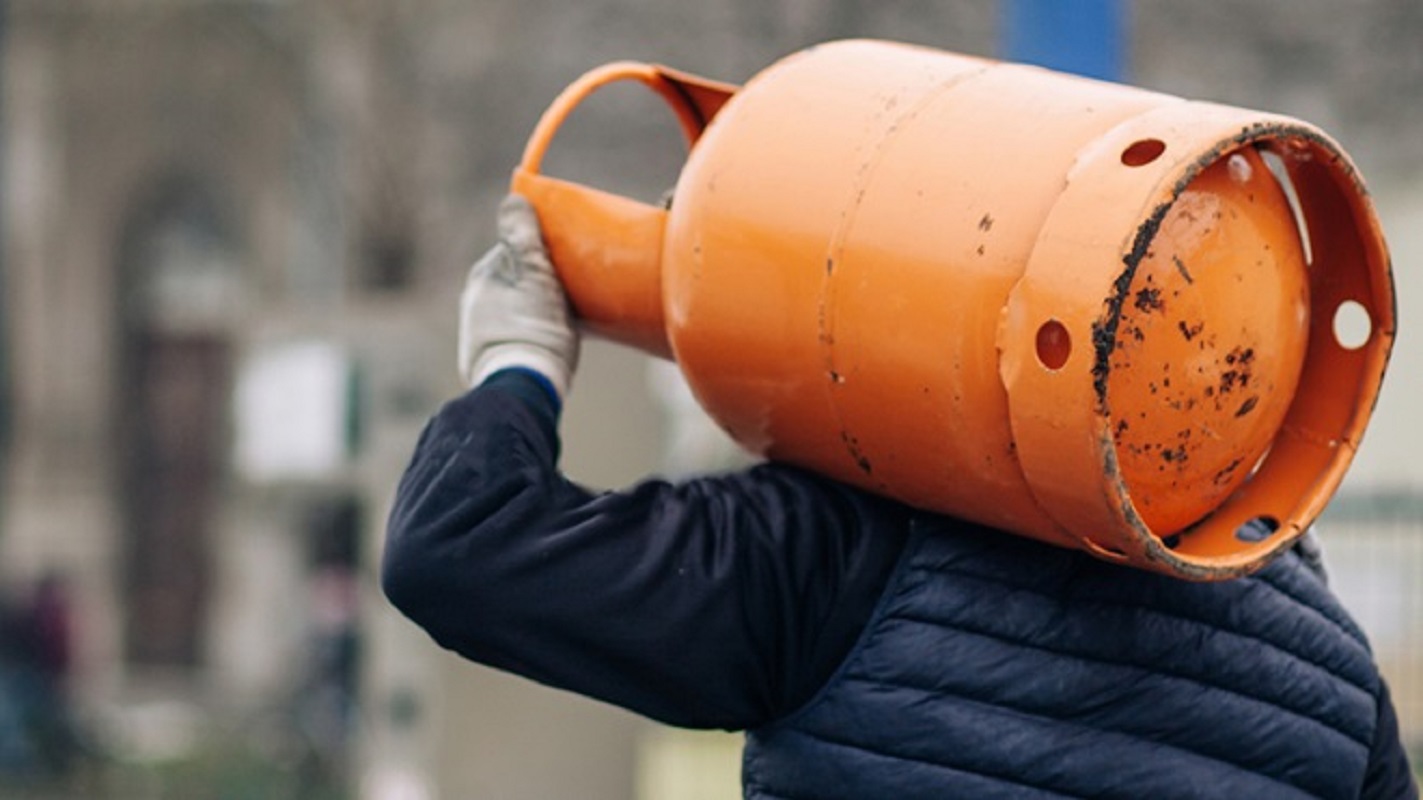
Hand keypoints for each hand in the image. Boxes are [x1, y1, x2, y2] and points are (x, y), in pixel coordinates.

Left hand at [458, 194, 579, 398]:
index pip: (518, 248)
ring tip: (565, 319)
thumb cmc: (532, 327)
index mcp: (483, 276)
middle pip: (518, 278)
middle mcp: (474, 301)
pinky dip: (533, 330)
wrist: (521, 387)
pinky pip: (517, 331)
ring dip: (538, 308)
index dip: (546, 252)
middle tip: (573, 291)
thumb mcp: (534, 274)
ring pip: (517, 306)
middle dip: (542, 280)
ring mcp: (479, 331)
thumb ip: (523, 236)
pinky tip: (552, 340)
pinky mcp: (489, 357)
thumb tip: (513, 198)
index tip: (569, 261)